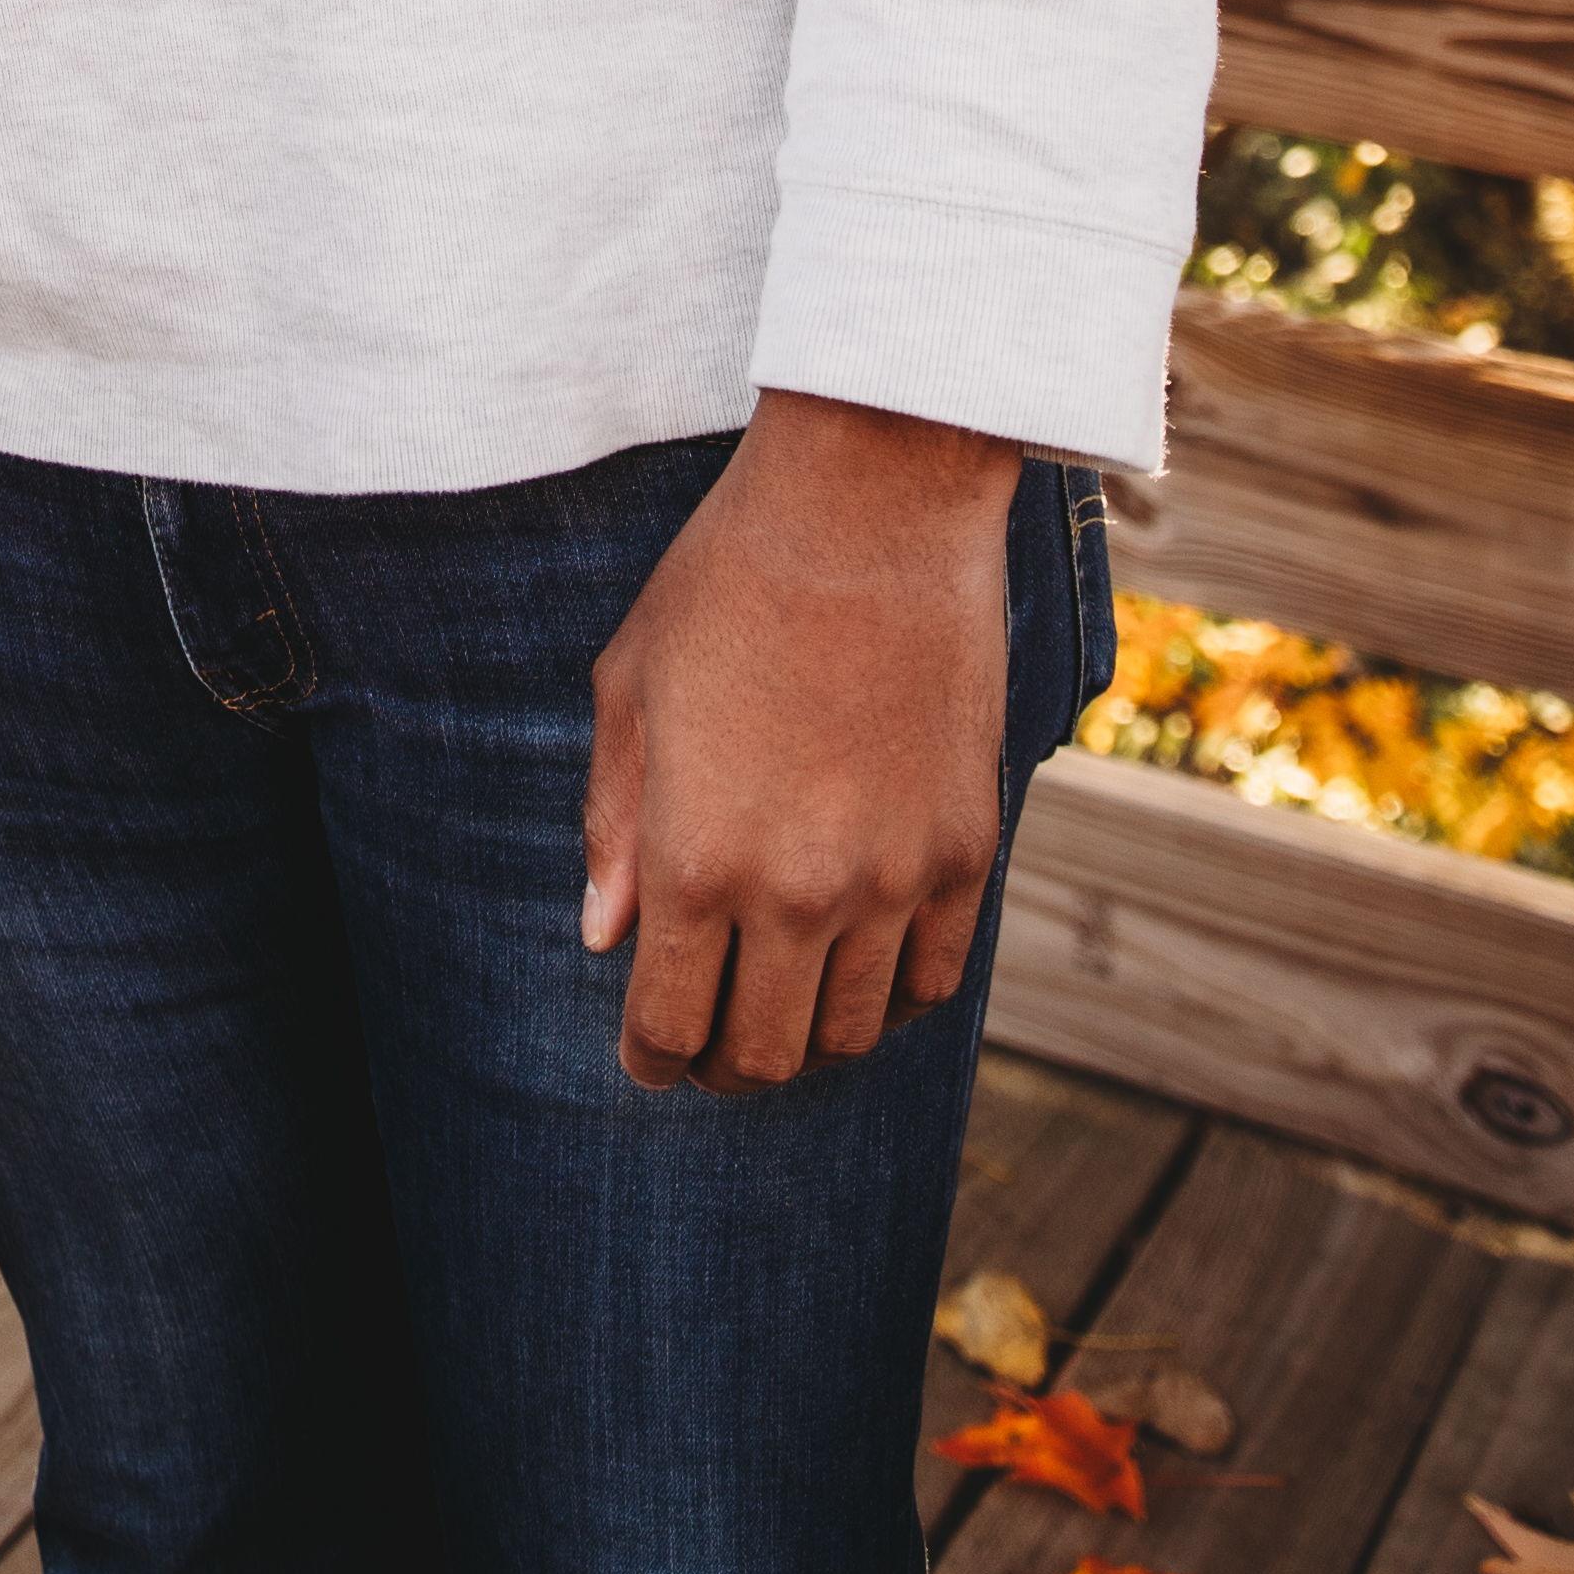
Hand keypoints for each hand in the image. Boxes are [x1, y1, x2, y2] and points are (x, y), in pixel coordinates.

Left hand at [578, 391, 1018, 1091]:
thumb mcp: (631, 687)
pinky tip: (864, 968)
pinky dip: (894, 996)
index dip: (652, 1060)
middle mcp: (798, 893)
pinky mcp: (968, 852)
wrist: (872, 506)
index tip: (648, 1057)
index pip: (670, 1026)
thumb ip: (613, 824)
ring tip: (785, 1006)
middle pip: (764, 1056)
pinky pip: (935, 979)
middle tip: (709, 1046)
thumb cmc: (729, 580)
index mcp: (697, 859)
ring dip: (810, 1037)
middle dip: (724, 1067)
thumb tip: (605, 935)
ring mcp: (894, 880)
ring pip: (854, 1033)